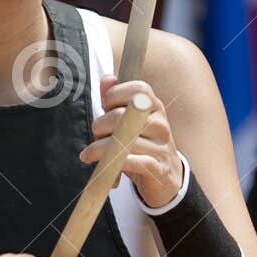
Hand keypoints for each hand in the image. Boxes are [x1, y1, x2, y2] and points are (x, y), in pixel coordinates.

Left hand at [79, 74, 184, 208]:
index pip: (138, 89)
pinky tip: (103, 167)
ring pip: (123, 142)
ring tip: (90, 154)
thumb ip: (116, 99)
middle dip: (100, 125)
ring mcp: (161, 146)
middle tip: (95, 135)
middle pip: (122, 116)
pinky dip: (112, 165)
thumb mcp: (131, 120)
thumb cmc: (143, 145)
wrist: (166, 178)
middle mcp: (161, 124)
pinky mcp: (158, 168)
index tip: (105, 107)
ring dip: (99, 149)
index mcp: (155, 108)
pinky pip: (132, 162)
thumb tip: (107, 78)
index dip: (115, 94)